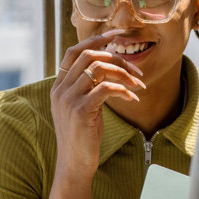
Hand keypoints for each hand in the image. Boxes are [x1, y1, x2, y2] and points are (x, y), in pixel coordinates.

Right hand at [46, 28, 145, 198]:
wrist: (74, 164)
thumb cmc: (82, 137)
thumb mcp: (81, 107)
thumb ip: (87, 87)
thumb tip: (108, 68)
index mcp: (58, 86)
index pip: (74, 51)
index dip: (96, 39)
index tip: (117, 34)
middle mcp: (60, 89)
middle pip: (88, 55)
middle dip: (117, 57)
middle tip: (137, 68)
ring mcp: (69, 99)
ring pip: (99, 69)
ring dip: (125, 74)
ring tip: (139, 84)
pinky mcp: (81, 111)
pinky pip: (106, 88)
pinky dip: (124, 90)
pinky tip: (133, 98)